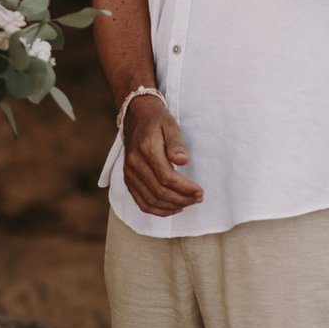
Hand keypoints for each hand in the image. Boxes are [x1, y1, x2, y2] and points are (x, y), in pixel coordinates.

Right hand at [122, 96, 203, 215]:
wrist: (136, 117)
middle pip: (159, 192)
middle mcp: (135, 164)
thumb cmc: (157, 121)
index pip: (167, 178)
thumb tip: (183, 161)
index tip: (200, 191)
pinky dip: (157, 210)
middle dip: (182, 199)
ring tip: (188, 203)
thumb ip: (176, 143)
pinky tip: (172, 208)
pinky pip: (141, 202)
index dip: (185, 188)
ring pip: (151, 200)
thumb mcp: (171, 126)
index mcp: (147, 150)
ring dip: (172, 206)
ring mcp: (130, 173)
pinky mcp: (128, 179)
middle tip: (198, 198)